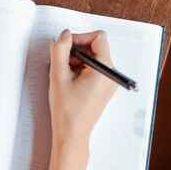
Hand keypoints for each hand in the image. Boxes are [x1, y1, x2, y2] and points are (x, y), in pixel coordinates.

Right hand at [48, 30, 116, 152]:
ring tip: (64, 73)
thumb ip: (60, 50)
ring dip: (76, 59)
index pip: (98, 38)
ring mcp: (108, 82)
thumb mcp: (58, 75)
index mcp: (106, 70)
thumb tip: (64, 35)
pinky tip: (69, 80)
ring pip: (93, 57)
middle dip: (76, 49)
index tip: (66, 46)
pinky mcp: (103, 87)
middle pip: (96, 47)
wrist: (72, 133)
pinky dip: (80, 68)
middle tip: (62, 61)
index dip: (79, 38)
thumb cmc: (68, 110)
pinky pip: (93, 69)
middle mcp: (111, 74)